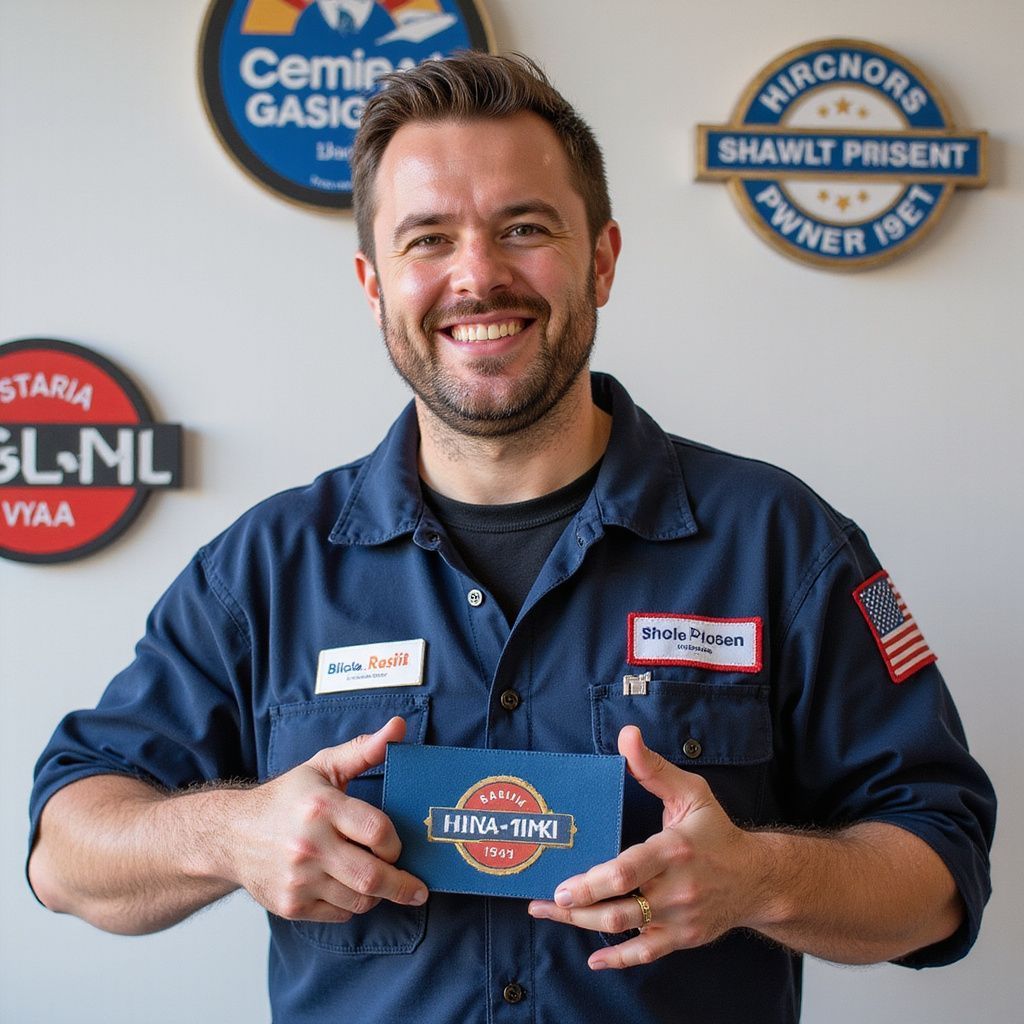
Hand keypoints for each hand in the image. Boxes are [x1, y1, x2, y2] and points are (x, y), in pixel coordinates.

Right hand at [227, 716, 426, 922]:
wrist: (231, 834)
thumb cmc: (286, 799)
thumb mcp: (322, 767)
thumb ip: (364, 749)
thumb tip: (399, 726)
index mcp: (321, 807)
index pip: (377, 831)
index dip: (395, 843)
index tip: (398, 846)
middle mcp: (308, 845)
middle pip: (372, 876)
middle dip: (402, 885)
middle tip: (417, 888)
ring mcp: (298, 879)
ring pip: (358, 900)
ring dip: (377, 895)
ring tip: (380, 882)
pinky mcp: (291, 905)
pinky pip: (339, 914)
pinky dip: (352, 905)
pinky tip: (349, 888)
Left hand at [527, 725, 764, 968]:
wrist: (758, 880)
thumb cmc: (716, 833)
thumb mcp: (690, 792)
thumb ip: (653, 767)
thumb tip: (627, 735)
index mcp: (673, 850)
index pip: (628, 871)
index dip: (592, 882)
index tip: (563, 884)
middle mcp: (676, 888)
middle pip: (619, 907)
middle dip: (578, 909)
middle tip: (547, 902)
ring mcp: (678, 918)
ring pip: (625, 929)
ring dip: (584, 926)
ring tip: (553, 914)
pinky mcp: (682, 937)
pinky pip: (646, 953)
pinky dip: (618, 959)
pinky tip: (594, 958)